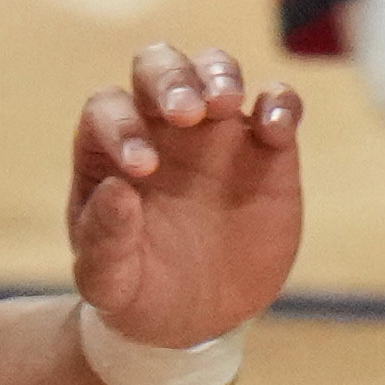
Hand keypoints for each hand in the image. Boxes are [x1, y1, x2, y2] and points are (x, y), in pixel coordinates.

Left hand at [67, 36, 309, 355]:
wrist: (195, 319)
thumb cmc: (138, 292)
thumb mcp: (110, 282)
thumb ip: (104, 240)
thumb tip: (115, 190)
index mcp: (110, 150)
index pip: (108, 109)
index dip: (122, 126)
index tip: (143, 169)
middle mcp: (160, 127)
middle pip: (158, 65)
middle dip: (170, 78)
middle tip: (188, 115)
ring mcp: (216, 133)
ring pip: (215, 68)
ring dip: (219, 74)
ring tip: (225, 104)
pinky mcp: (266, 150)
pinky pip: (277, 103)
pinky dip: (280, 104)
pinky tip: (276, 132)